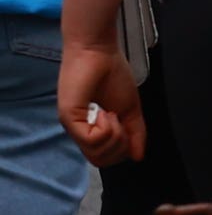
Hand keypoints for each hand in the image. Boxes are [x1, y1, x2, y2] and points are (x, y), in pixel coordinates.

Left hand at [60, 40, 142, 165]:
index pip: (107, 159)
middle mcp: (80, 132)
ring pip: (97, 154)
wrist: (99, 53)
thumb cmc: (112, 75)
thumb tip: (139, 156)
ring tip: (110, 113)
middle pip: (102, 161)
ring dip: (113, 133)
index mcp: (93, 131)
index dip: (122, 149)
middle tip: (118, 120)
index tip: (125, 125)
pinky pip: (92, 140)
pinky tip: (102, 111)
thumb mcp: (131, 109)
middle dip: (119, 144)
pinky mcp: (69, 119)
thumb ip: (136, 133)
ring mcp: (73, 127)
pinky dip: (105, 127)